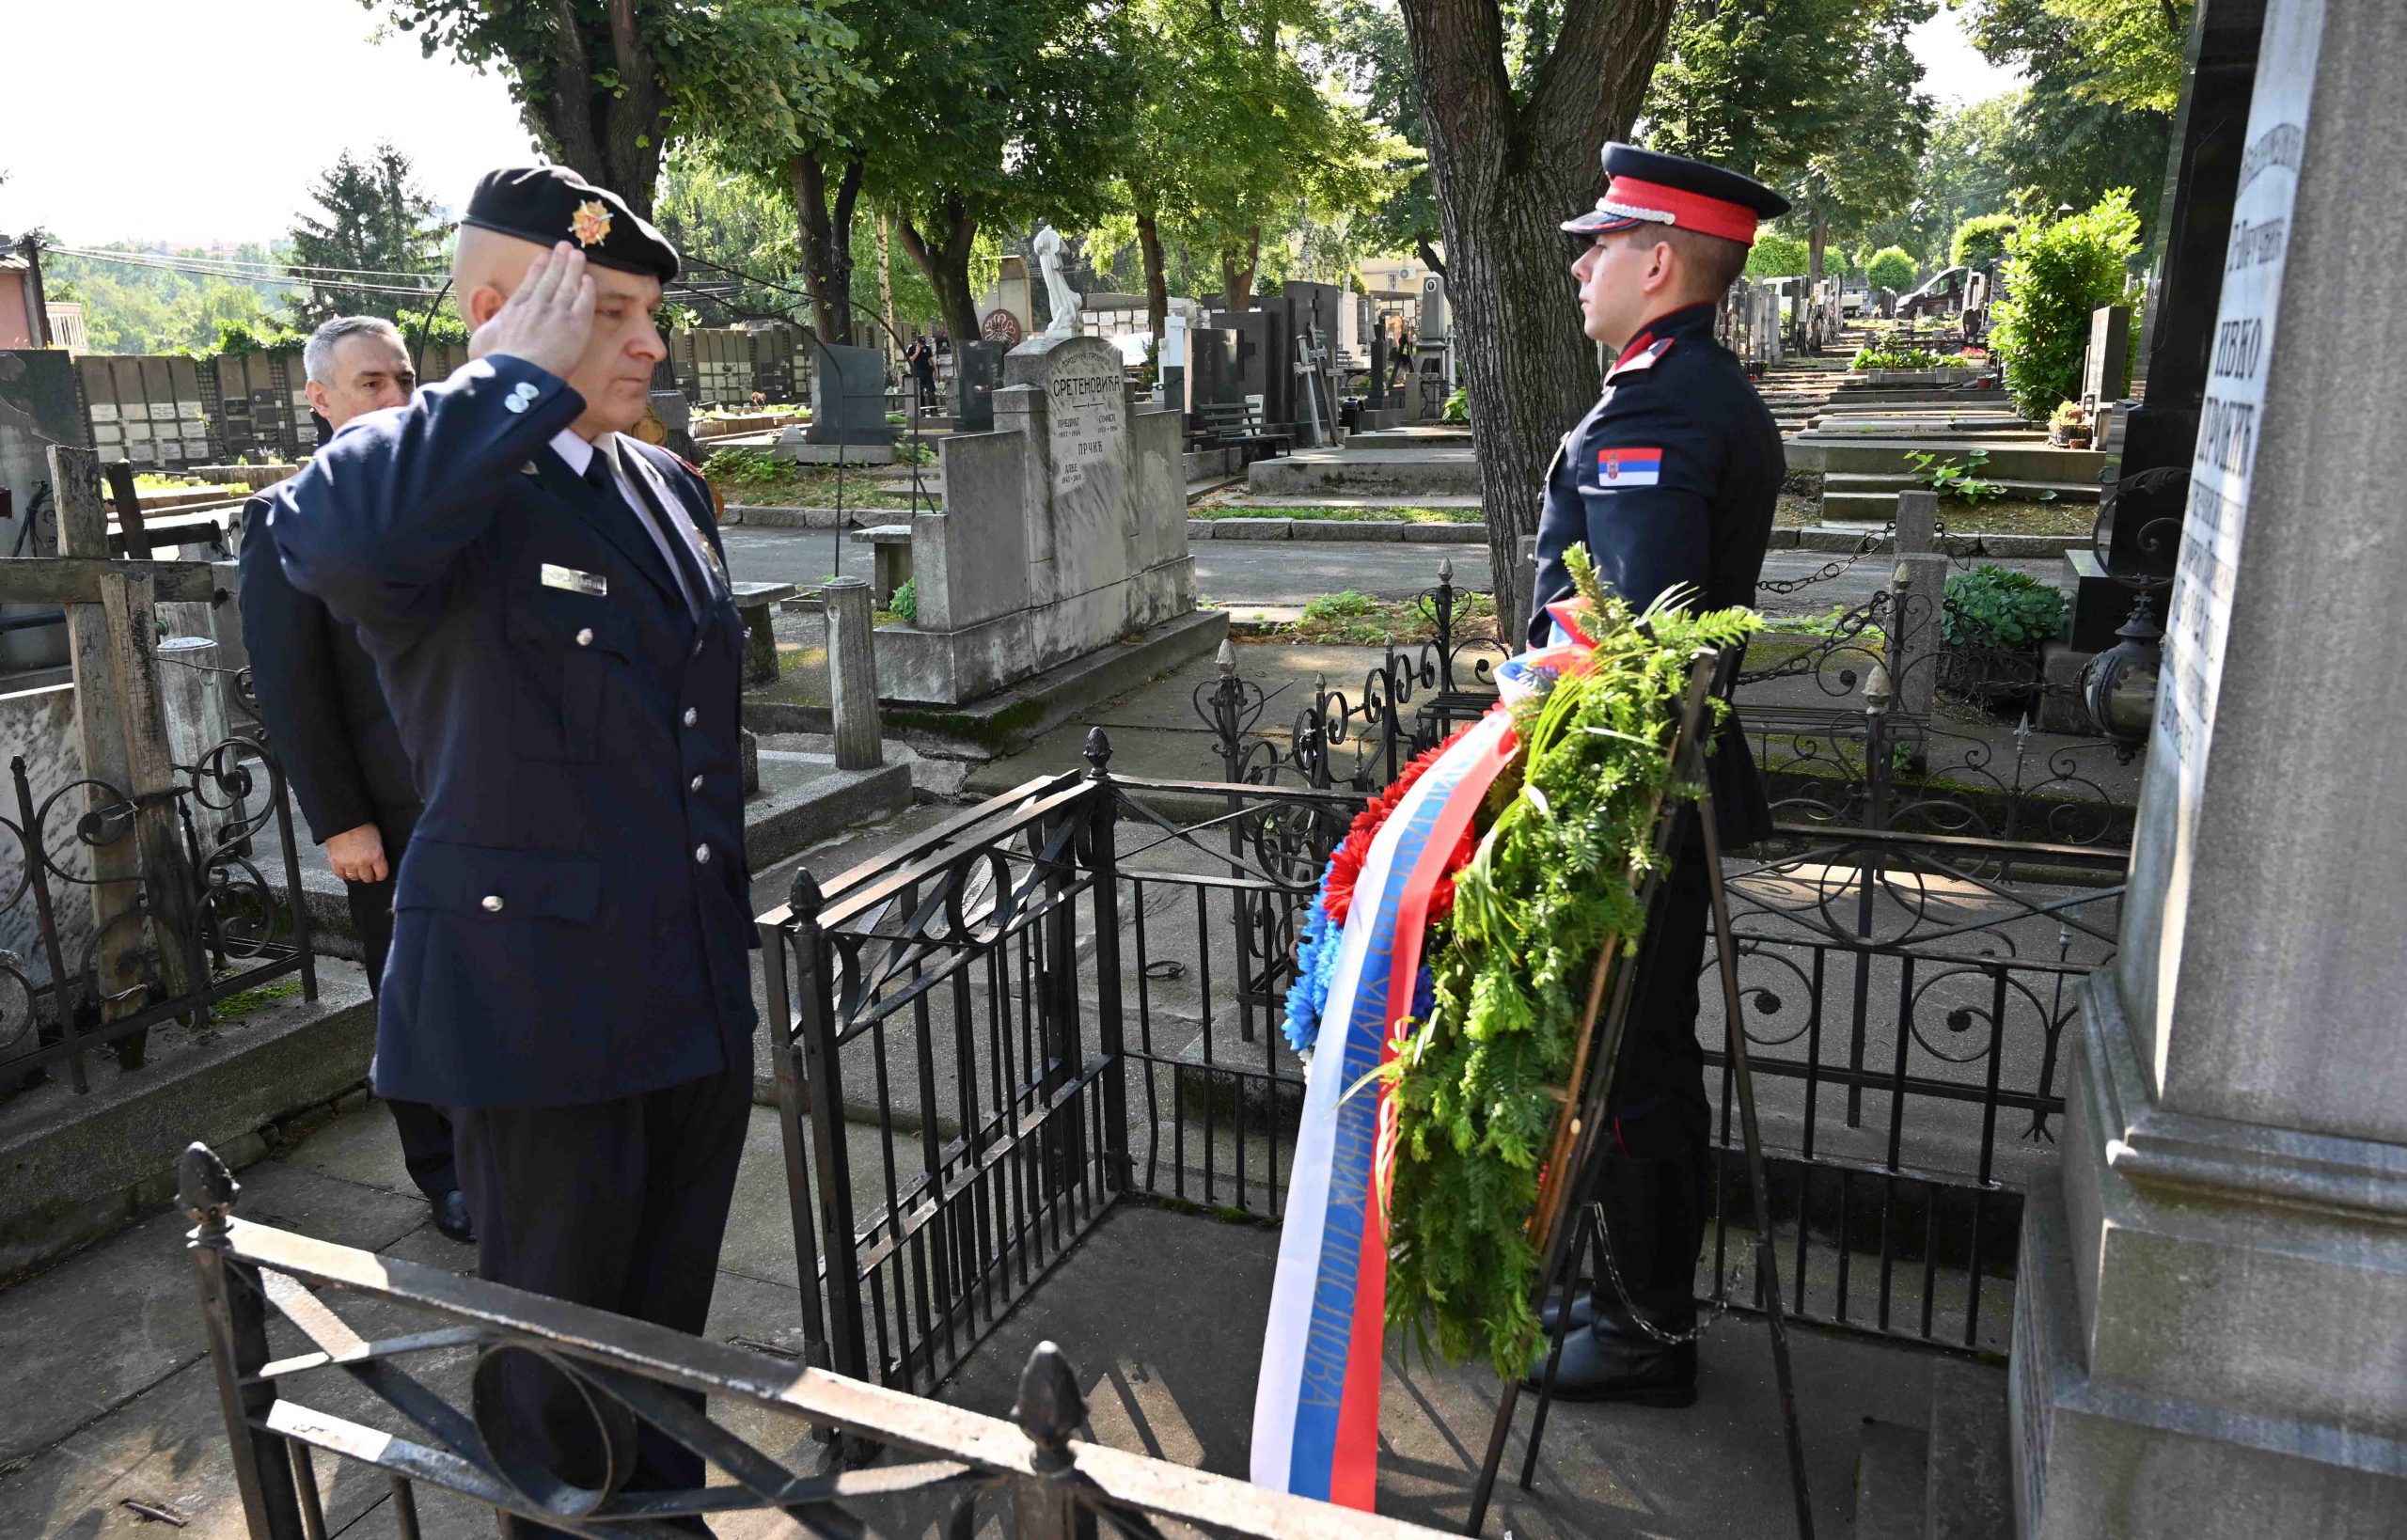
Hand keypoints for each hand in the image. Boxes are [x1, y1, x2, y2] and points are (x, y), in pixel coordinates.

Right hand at [326, 823, 388, 883]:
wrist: (344, 820)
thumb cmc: (361, 825)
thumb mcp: (377, 838)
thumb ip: (378, 852)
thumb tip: (379, 862)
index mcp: (376, 855)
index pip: (381, 874)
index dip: (380, 875)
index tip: (379, 874)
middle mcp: (363, 861)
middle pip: (367, 878)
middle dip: (369, 875)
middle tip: (367, 872)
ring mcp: (349, 863)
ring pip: (354, 877)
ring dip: (356, 874)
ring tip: (357, 869)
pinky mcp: (336, 862)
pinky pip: (341, 875)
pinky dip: (344, 873)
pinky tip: (346, 869)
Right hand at [468, 242, 595, 380]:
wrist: (516, 374)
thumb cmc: (495, 364)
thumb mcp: (480, 342)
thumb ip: (488, 331)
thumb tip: (488, 330)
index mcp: (513, 310)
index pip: (529, 285)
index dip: (537, 270)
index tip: (543, 257)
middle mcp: (536, 306)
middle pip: (550, 279)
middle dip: (558, 261)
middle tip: (565, 246)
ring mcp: (557, 314)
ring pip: (567, 286)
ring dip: (573, 269)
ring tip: (578, 254)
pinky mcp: (575, 326)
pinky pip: (584, 303)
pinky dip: (587, 290)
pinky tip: (589, 279)